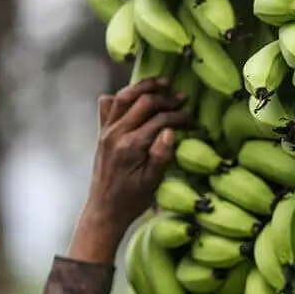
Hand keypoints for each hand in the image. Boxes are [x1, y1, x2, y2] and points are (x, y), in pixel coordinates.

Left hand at [68, 78, 190, 263]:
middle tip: (182, 97)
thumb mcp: (152, 182)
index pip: (159, 120)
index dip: (178, 117)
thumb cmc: (131, 200)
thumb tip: (170, 131)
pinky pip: (108, 106)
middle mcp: (115, 133)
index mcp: (130, 146)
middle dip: (165, 98)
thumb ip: (161, 155)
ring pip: (123, 97)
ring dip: (143, 88)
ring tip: (162, 83)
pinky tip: (133, 96)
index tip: (192, 121)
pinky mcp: (102, 133)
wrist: (104, 210)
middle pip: (142, 102)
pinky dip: (121, 96)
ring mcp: (106, 131)